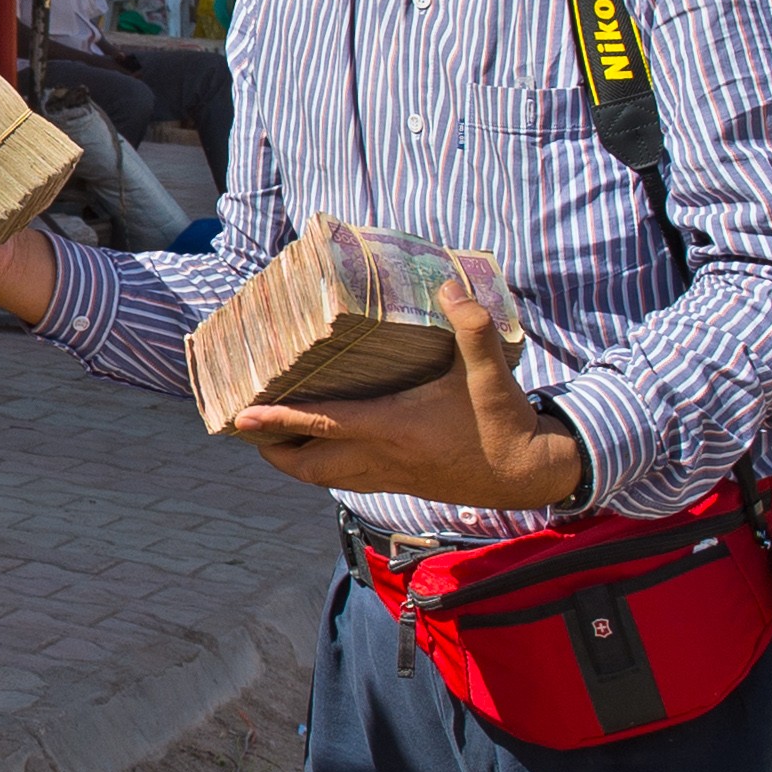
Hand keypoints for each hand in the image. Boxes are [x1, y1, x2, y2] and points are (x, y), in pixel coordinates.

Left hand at [222, 281, 585, 511]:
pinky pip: (346, 480)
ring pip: (324, 479)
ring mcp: (389, 476)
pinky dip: (324, 467)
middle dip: (272, 449)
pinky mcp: (401, 485)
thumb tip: (450, 286)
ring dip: (294, 462)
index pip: (323, 424)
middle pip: (308, 465)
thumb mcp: (490, 372)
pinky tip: (323, 447)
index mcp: (394, 428)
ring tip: (273, 438)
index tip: (241, 416)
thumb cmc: (504, 421)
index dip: (279, 421)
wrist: (530, 473)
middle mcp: (383, 457)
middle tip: (248, 427)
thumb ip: (473, 327)